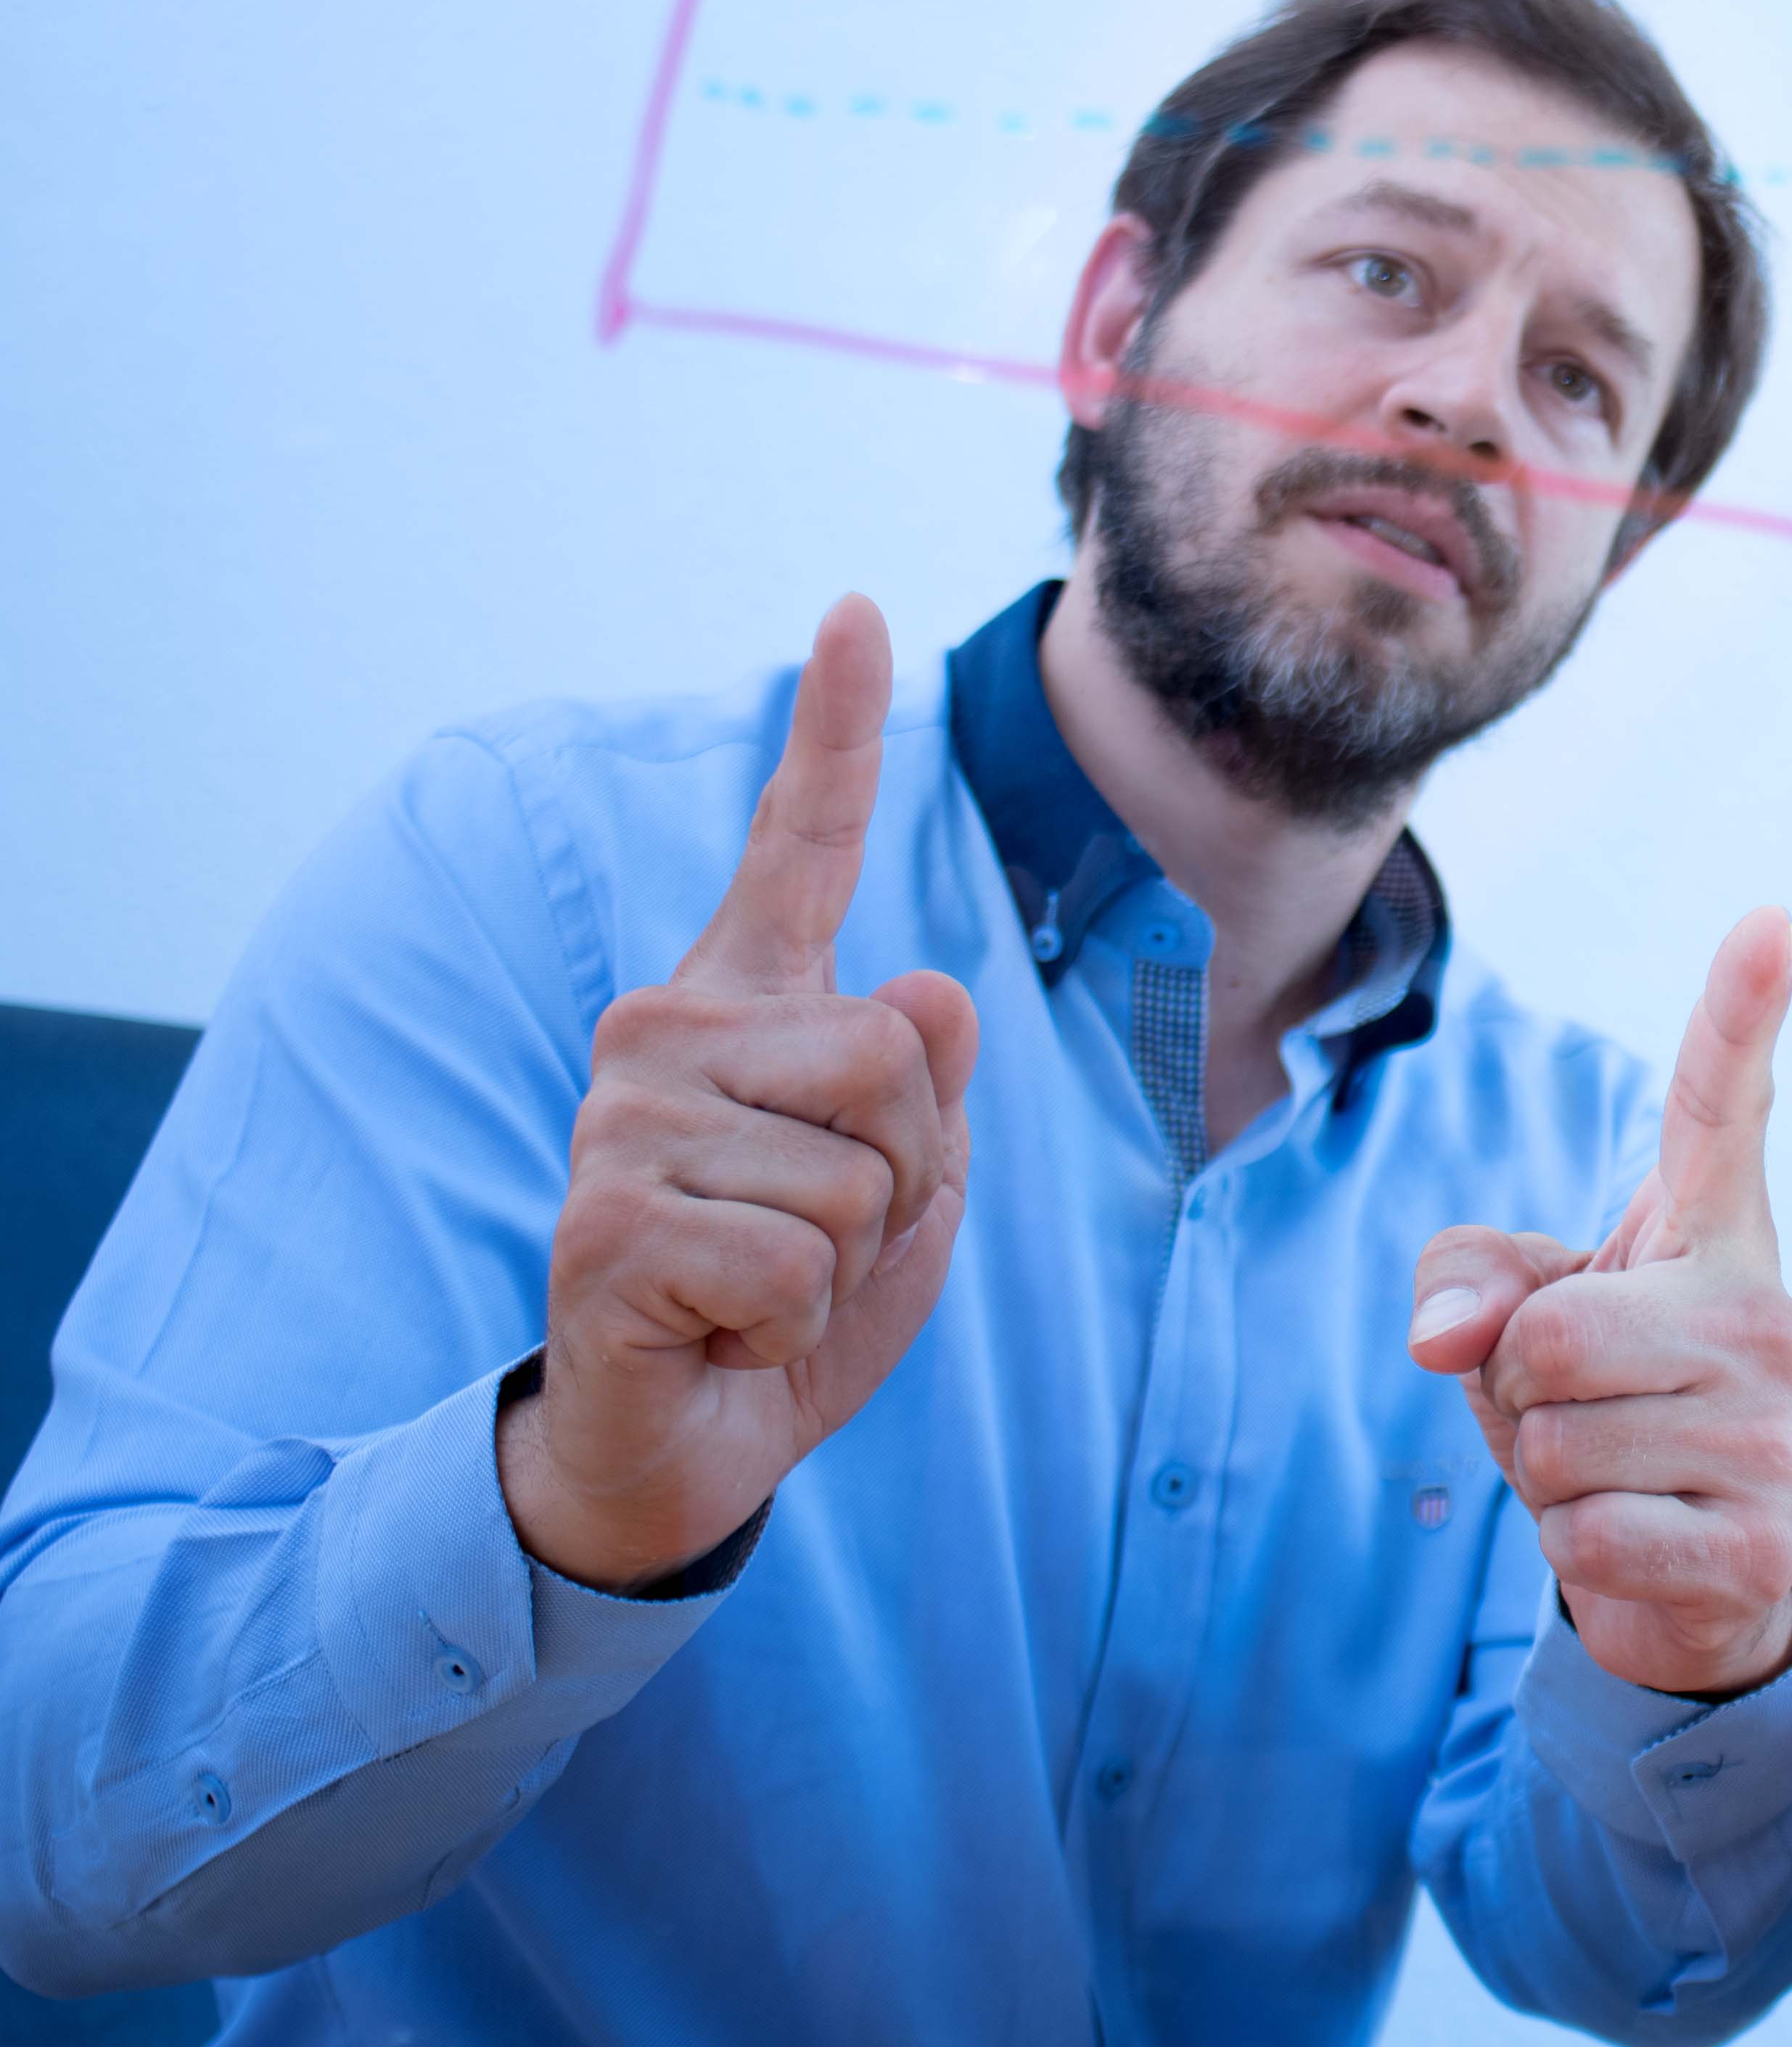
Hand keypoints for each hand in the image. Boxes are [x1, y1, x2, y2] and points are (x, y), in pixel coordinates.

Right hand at [504, 595, 979, 1591]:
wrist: (685, 1439)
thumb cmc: (795, 1296)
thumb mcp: (912, 1182)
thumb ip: (931, 1084)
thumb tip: (928, 990)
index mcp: (750, 1003)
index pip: (798, 843)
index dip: (836, 730)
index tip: (860, 607)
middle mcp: (668, 1029)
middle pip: (901, 1053)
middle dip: (908, 1173)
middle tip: (818, 1235)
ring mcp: (625, 1120)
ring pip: (861, 1169)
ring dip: (848, 1257)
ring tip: (763, 1281)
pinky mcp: (605, 1223)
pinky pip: (796, 1257)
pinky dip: (790, 1318)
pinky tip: (719, 1325)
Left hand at [1407, 904, 1791, 1697]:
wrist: (1690, 1577)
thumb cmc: (1600, 1412)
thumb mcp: (1514, 1319)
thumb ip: (1462, 1280)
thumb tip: (1446, 1341)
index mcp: (1714, 1237)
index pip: (1724, 1107)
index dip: (1740, 1011)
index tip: (1769, 917)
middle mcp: (1769, 1315)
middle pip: (1556, 1333)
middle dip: (1518, 1388)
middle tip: (1577, 1411)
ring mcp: (1779, 1430)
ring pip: (1560, 1441)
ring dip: (1544, 1476)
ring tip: (1609, 1475)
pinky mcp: (1761, 1540)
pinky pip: (1590, 1535)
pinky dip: (1575, 1550)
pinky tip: (1637, 1541)